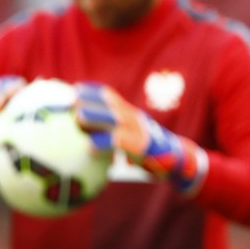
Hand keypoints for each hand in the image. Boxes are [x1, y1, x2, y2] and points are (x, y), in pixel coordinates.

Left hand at [74, 82, 207, 195]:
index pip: (112, 96)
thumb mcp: (135, 137)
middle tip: (71, 100)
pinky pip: (120, 143)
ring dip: (96, 117)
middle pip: (111, 104)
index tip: (76, 87)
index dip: (94, 90)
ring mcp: (140, 131)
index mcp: (132, 114)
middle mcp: (136, 119)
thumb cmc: (151, 152)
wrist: (178, 161)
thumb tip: (89, 138)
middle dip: (92, 100)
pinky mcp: (142, 147)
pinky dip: (103, 144)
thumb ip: (116, 134)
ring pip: (115, 119)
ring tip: (78, 118)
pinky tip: (89, 149)